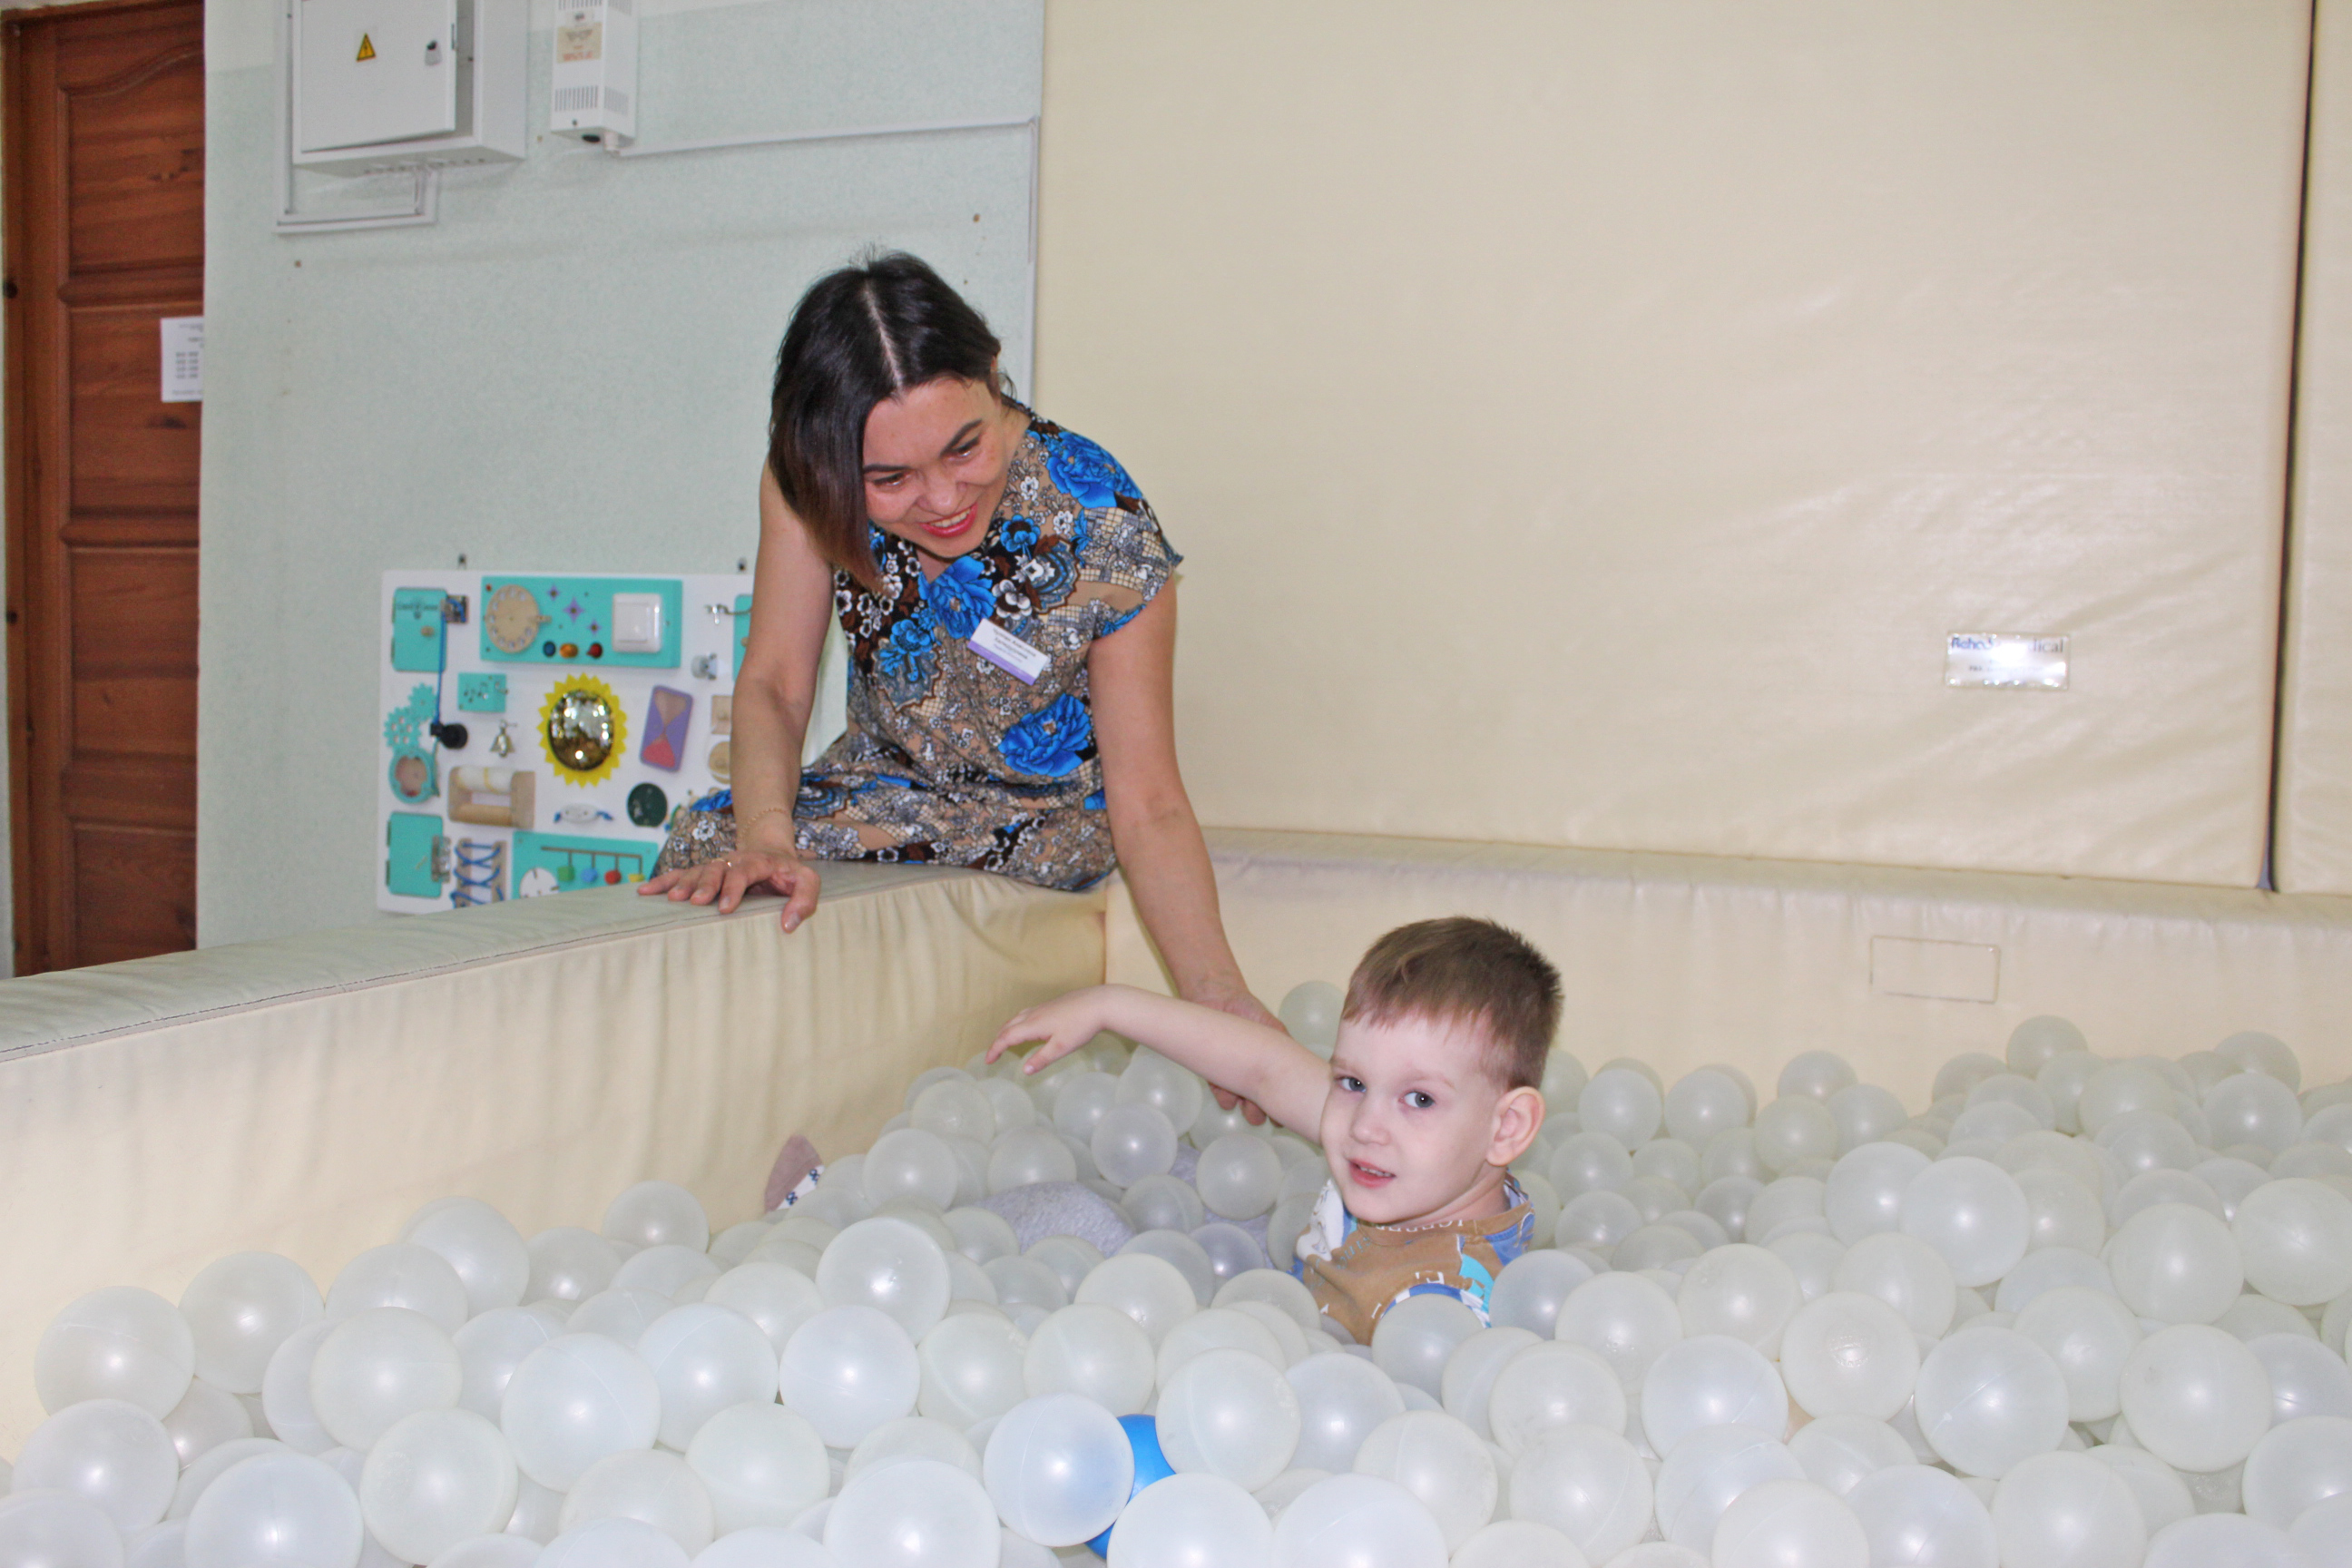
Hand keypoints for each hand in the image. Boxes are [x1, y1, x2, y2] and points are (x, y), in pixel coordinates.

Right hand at [637, 847, 820, 931]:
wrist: (771, 852)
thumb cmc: (790, 874)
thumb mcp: (808, 881)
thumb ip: (805, 900)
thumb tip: (789, 925)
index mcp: (759, 861)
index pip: (744, 871)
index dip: (733, 887)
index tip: (725, 907)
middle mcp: (733, 860)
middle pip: (717, 868)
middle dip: (705, 884)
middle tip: (695, 901)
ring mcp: (717, 865)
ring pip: (697, 870)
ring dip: (683, 883)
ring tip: (671, 899)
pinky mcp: (704, 872)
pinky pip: (681, 874)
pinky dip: (663, 881)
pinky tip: (645, 891)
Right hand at [988, 988, 1119, 1074]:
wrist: (1100, 1003)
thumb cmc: (1081, 1026)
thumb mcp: (1061, 1047)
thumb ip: (1041, 1059)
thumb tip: (1024, 1071)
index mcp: (1033, 1025)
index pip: (1007, 1037)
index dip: (995, 1049)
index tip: (988, 1061)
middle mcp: (1034, 1014)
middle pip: (1009, 1025)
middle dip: (998, 1039)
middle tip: (994, 1053)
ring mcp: (1043, 1007)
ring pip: (1018, 1017)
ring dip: (1008, 1029)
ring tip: (1006, 1039)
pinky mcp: (1052, 1004)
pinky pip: (1028, 1013)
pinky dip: (1019, 1022)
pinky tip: (1029, 1027)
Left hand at [1185, 979, 1279, 1124]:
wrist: (1218, 1000)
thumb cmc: (1249, 1013)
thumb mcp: (1274, 1029)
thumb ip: (1287, 1045)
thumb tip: (1302, 1067)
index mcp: (1271, 1067)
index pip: (1279, 1090)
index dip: (1284, 1102)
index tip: (1289, 1112)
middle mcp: (1253, 1076)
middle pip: (1261, 1102)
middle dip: (1264, 1110)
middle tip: (1267, 1114)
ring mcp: (1234, 1077)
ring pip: (1241, 1101)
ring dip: (1246, 1108)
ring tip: (1249, 1108)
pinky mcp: (1214, 1075)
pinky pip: (1220, 1093)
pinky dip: (1225, 1097)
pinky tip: (1229, 1099)